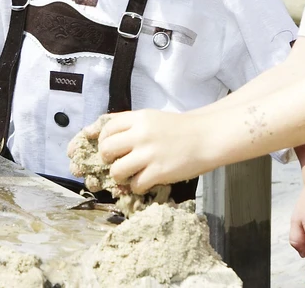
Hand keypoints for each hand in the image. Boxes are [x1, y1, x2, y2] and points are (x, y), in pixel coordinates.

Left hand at [95, 109, 216, 193]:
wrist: (207, 137)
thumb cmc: (180, 129)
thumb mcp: (152, 118)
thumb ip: (129, 124)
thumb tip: (97, 133)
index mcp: (139, 118)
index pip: (107, 128)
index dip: (103, 140)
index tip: (109, 147)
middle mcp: (140, 134)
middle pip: (107, 149)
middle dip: (107, 159)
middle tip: (117, 162)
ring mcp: (149, 154)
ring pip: (117, 170)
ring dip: (120, 176)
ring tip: (130, 175)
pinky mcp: (159, 172)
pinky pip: (136, 185)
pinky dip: (138, 186)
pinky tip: (146, 181)